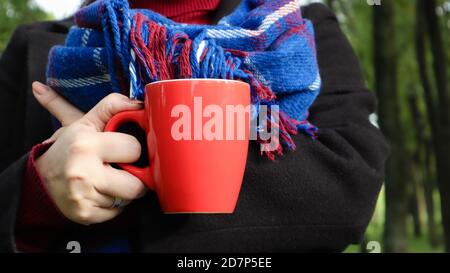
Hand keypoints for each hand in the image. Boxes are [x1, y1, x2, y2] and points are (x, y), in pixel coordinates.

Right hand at [32, 82, 145, 224]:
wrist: (38, 180)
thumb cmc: (67, 149)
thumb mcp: (84, 122)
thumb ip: (111, 107)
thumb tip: (138, 102)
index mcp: (85, 144)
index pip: (134, 149)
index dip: (132, 149)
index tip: (123, 149)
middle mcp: (83, 172)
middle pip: (136, 184)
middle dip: (134, 176)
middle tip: (122, 168)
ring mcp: (83, 196)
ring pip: (128, 199)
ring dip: (123, 191)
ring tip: (108, 180)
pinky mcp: (84, 215)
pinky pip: (117, 212)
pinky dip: (113, 205)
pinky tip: (100, 193)